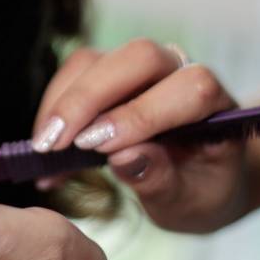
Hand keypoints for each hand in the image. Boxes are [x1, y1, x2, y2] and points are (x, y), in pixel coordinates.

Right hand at [32, 40, 251, 232]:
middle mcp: (180, 71)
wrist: (198, 173)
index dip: (143, 114)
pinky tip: (46, 144)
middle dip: (89, 98)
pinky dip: (54, 106)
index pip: (188, 90)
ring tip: (43, 148)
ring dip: (64, 101)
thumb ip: (161, 180)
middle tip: (53, 143)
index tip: (99, 147)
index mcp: (216, 104)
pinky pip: (75, 71)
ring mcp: (142, 66)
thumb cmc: (199, 187)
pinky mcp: (109, 68)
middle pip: (138, 57)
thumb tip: (124, 158)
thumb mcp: (189, 202)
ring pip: (98, 60)